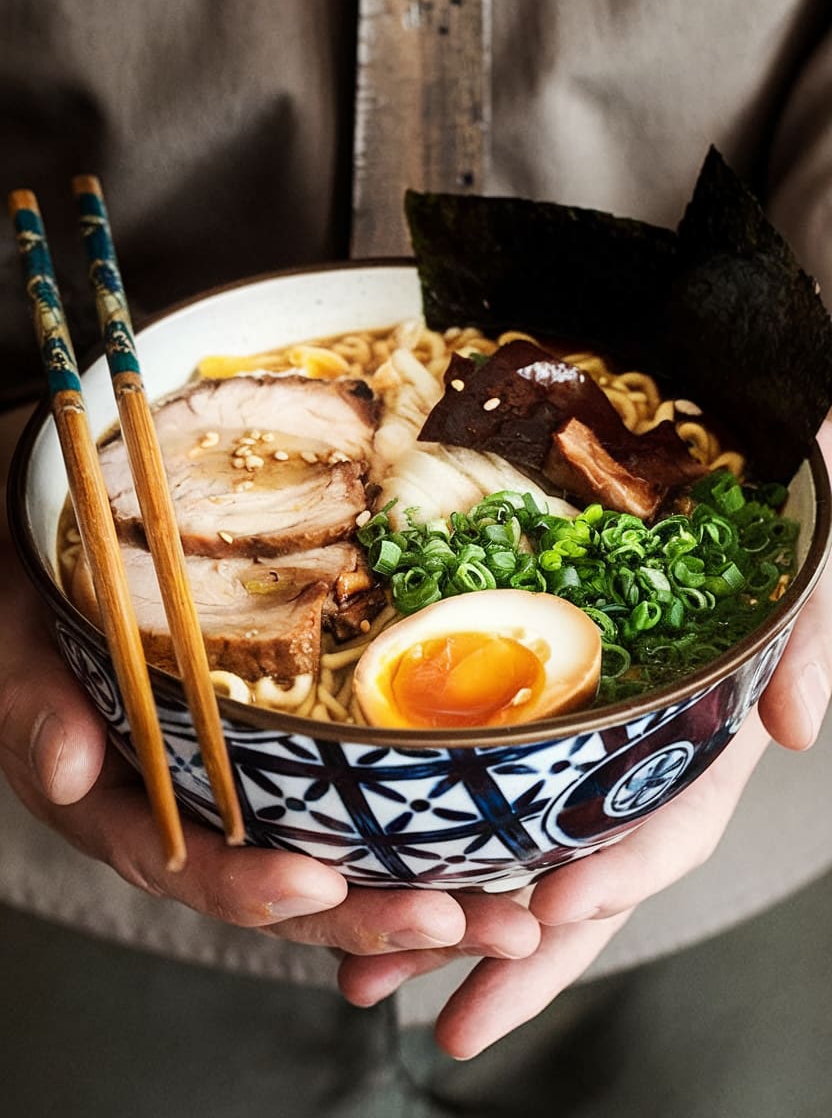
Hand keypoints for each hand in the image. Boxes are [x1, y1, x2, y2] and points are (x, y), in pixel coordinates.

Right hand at [0, 536, 544, 957]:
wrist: (71, 548)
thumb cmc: (43, 589)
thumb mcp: (18, 634)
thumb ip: (30, 698)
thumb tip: (61, 762)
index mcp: (118, 799)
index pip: (185, 864)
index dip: (250, 887)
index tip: (320, 888)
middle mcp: (188, 810)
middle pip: (281, 888)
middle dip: (375, 916)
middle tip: (474, 925)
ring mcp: (240, 788)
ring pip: (329, 862)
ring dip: (417, 894)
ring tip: (508, 915)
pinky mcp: (281, 758)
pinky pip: (344, 812)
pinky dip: (408, 840)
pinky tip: (482, 851)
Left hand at [339, 420, 831, 1055]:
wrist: (721, 441)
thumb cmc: (765, 490)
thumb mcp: (805, 551)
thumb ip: (812, 631)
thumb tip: (796, 731)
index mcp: (706, 725)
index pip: (674, 819)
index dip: (623, 870)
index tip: (555, 909)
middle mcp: (641, 745)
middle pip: (591, 871)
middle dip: (526, 957)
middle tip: (454, 1020)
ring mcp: (584, 734)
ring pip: (525, 845)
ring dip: (455, 918)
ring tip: (377, 975)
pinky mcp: (531, 705)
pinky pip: (483, 782)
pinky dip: (434, 834)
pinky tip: (374, 872)